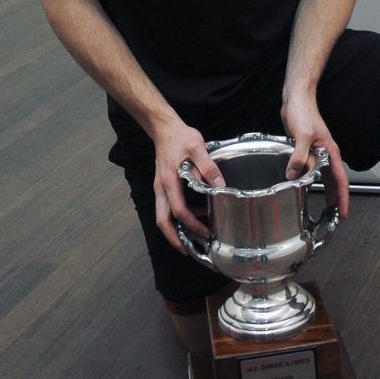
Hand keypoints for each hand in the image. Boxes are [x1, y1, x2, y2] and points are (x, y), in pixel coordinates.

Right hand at [152, 121, 224, 252]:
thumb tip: (220, 187)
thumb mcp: (197, 147)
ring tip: (191, 239)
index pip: (178, 210)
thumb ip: (208, 167)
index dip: (191, 224)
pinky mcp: (162, 186)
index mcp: (169, 181)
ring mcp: (159, 188)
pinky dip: (175, 218)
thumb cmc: (180, 137)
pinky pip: (165, 207)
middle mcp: (161, 188)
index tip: (205, 232)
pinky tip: (191, 217)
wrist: (164, 128)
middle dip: (174, 238)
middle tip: (188, 250)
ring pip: (162, 216)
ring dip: (174, 230)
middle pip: (162, 221)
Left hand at [281, 93, 349, 218]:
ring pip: (324, 177)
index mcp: (330, 151)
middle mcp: (326, 154)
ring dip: (326, 191)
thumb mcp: (301, 135)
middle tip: (335, 217)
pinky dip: (310, 180)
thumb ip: (298, 156)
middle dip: (337, 199)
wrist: (296, 99)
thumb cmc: (303, 112)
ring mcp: (317, 152)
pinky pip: (311, 170)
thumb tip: (293, 177)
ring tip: (326, 208)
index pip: (340, 179)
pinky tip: (305, 187)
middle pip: (335, 181)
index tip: (343, 213)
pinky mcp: (306, 150)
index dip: (343, 198)